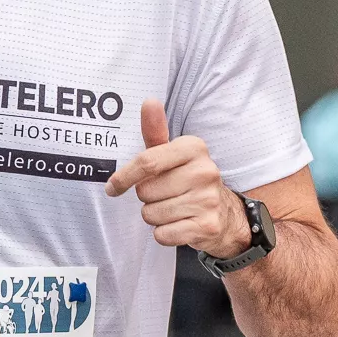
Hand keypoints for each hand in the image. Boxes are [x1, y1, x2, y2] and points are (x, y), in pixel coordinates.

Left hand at [104, 100, 251, 260]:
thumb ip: (156, 132)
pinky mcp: (207, 226)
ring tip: (174, 209)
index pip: (146, 162)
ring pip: (152, 214)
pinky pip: (163, 234)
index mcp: (194, 148)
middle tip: (165, 195)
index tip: (112, 187)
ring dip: (156, 216)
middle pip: (145, 191)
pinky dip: (165, 233)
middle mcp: (205, 171)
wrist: (225, 214)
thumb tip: (149, 101)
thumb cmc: (189, 180)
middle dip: (147, 197)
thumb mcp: (173, 154)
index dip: (124, 177)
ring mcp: (208, 200)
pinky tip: (180, 224)